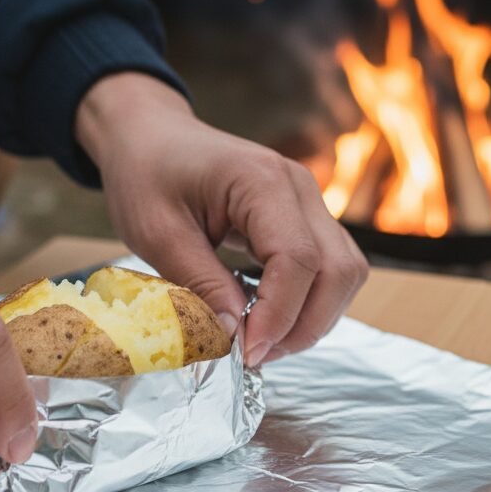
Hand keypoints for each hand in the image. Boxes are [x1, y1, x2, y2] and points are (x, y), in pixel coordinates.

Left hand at [76, 74, 367, 364]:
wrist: (149, 135)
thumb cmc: (146, 173)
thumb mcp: (157, 233)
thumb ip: (201, 284)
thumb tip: (236, 336)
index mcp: (262, 181)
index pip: (298, 260)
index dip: (279, 316)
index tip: (246, 353)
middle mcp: (299, 187)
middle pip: (338, 270)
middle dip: (305, 325)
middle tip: (254, 356)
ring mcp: (307, 200)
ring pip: (344, 272)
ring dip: (313, 317)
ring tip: (261, 341)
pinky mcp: (302, 217)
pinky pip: (328, 267)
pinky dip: (308, 300)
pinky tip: (267, 317)